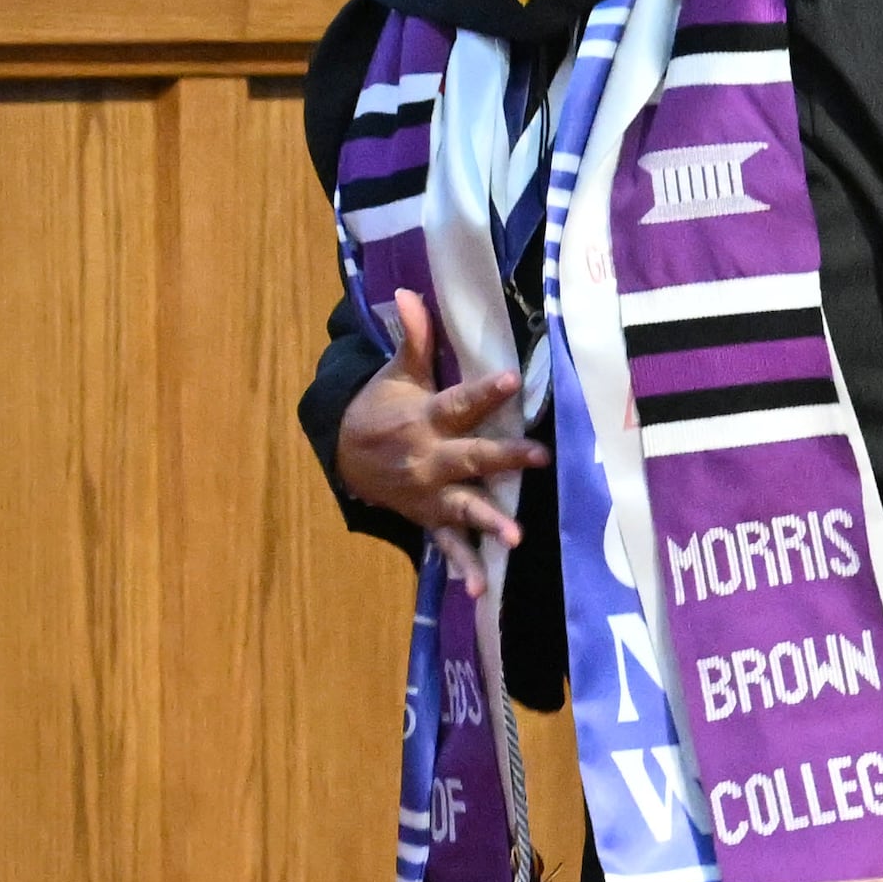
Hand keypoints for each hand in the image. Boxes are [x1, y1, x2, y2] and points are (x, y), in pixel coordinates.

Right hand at [335, 288, 545, 598]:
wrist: (343, 454)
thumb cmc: (380, 408)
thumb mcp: (394, 374)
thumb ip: (414, 339)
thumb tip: (410, 293)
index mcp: (425, 418)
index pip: (459, 402)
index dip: (485, 391)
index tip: (512, 380)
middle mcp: (429, 458)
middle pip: (471, 456)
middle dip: (504, 458)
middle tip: (539, 456)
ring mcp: (430, 493)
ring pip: (463, 507)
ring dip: (489, 520)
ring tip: (515, 536)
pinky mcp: (429, 518)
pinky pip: (448, 545)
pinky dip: (465, 567)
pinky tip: (483, 588)